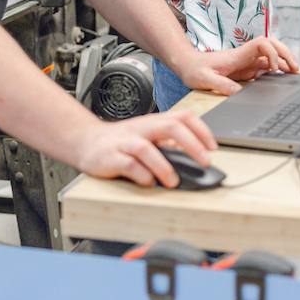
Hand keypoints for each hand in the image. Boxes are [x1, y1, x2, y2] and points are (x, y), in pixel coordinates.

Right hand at [75, 110, 215, 187]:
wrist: (86, 141)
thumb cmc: (121, 142)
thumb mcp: (147, 136)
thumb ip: (168, 143)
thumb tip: (196, 155)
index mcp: (152, 122)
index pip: (182, 117)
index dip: (201, 130)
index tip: (213, 147)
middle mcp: (140, 128)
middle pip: (170, 126)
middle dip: (191, 144)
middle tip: (204, 161)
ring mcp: (125, 142)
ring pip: (147, 148)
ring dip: (164, 166)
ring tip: (173, 181)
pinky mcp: (111, 157)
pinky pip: (129, 165)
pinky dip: (142, 175)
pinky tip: (148, 182)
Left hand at [174, 37, 298, 94]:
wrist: (187, 65)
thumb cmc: (195, 70)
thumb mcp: (206, 79)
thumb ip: (222, 85)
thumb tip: (239, 94)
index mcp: (238, 55)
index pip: (261, 43)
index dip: (271, 52)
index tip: (272, 68)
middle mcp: (245, 56)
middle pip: (272, 47)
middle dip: (286, 55)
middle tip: (297, 69)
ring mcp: (247, 62)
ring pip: (271, 58)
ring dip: (285, 64)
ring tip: (298, 76)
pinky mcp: (247, 70)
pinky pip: (266, 68)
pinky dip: (277, 72)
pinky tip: (285, 79)